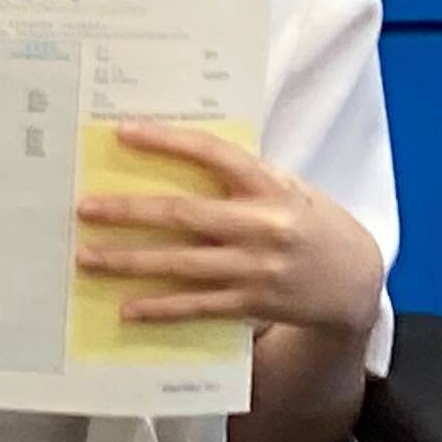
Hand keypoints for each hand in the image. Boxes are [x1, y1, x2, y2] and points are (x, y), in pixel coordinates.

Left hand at [76, 126, 382, 339]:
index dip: (166, 141)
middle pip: (184, 215)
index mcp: (269, 186)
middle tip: (86, 208)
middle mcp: (261, 226)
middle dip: (130, 211)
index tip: (123, 134)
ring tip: (90, 257)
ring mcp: (255, 269)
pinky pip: (197, 306)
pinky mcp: (251, 304)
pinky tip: (127, 307)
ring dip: (131, 261)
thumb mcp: (289, 187)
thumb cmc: (313, 223)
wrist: (355, 282)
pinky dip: (160, 308)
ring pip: (181, 264)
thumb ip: (243, 176)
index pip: (211, 154)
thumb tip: (183, 156)